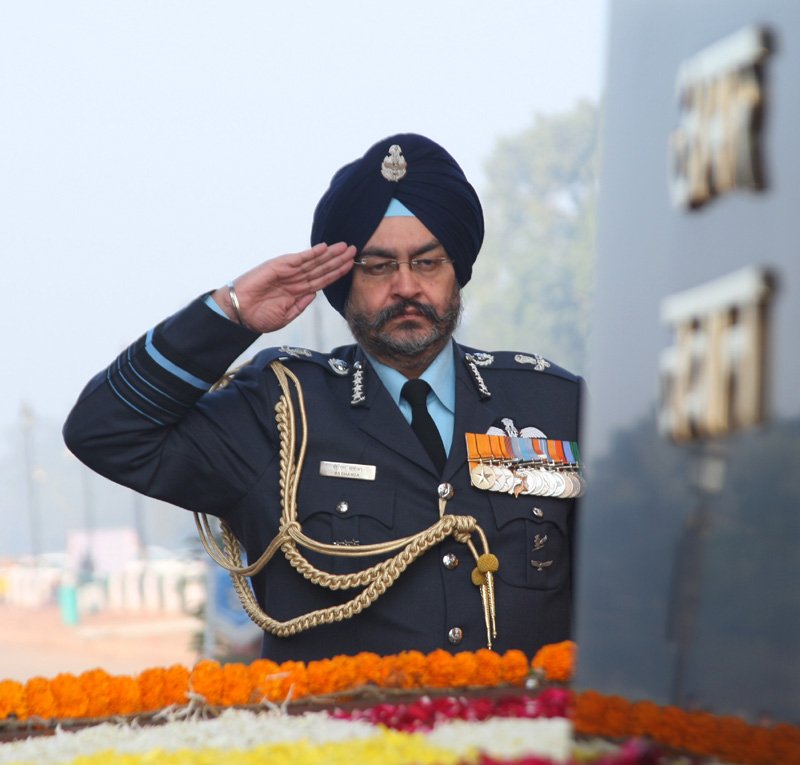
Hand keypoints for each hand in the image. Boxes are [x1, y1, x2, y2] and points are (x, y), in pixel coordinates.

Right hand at [213, 242, 355, 332]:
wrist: (239, 314)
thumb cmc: (258, 316)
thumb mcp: (286, 316)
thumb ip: (301, 305)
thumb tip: (315, 294)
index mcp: (297, 291)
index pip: (322, 280)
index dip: (337, 273)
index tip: (351, 266)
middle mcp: (295, 279)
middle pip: (321, 268)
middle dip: (338, 260)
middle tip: (354, 250)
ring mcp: (287, 271)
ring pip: (313, 261)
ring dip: (329, 254)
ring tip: (344, 247)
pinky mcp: (278, 266)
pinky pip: (298, 259)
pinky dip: (311, 253)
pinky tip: (324, 248)